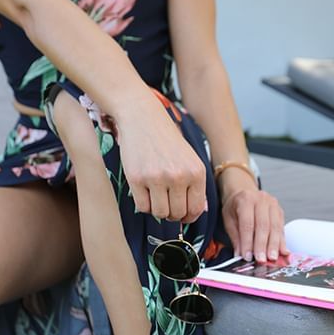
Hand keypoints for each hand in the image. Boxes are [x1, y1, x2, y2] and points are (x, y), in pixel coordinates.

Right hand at [114, 91, 206, 222]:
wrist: (142, 118)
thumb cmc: (167, 141)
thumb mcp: (189, 160)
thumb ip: (193, 185)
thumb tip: (191, 214)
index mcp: (196, 172)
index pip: (195, 209)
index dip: (188, 216)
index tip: (182, 214)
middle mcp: (179, 176)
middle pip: (177, 214)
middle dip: (172, 214)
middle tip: (166, 203)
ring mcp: (157, 178)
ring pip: (160, 213)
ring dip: (158, 210)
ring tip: (156, 197)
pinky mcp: (137, 178)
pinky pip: (143, 207)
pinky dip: (144, 205)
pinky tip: (145, 192)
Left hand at [220, 170, 289, 262]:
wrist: (244, 192)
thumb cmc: (235, 207)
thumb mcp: (229, 220)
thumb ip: (236, 237)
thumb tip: (240, 254)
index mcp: (246, 200)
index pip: (248, 224)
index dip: (248, 242)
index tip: (248, 256)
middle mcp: (261, 200)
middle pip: (263, 225)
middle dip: (262, 245)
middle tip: (261, 259)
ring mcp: (273, 204)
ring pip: (275, 227)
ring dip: (274, 245)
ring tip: (272, 258)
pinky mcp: (280, 211)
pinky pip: (281, 228)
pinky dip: (282, 241)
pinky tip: (282, 252)